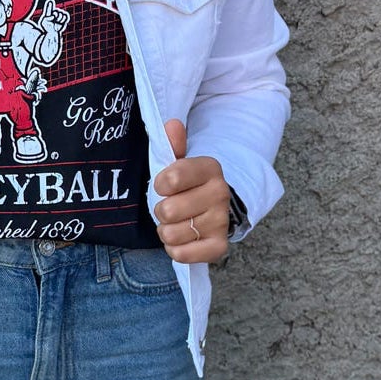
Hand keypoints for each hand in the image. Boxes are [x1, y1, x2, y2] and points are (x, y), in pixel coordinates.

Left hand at [152, 119, 230, 263]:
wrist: (212, 209)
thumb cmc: (188, 185)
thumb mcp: (179, 162)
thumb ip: (173, 143)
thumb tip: (172, 125)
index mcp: (210, 168)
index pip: (171, 179)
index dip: (159, 185)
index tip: (165, 185)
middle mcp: (220, 193)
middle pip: (167, 210)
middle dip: (161, 211)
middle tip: (170, 208)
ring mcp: (221, 221)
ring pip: (171, 233)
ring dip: (166, 231)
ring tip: (176, 223)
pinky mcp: (219, 246)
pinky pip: (182, 254)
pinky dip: (174, 250)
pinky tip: (181, 240)